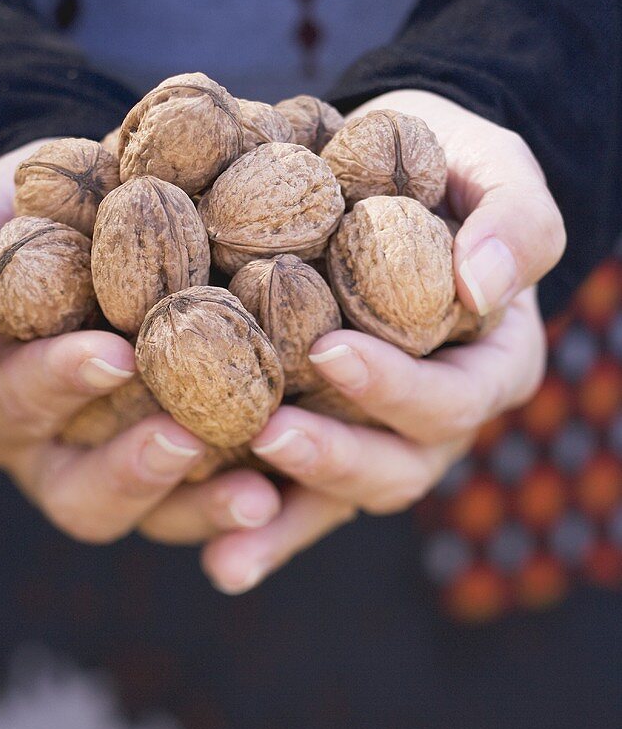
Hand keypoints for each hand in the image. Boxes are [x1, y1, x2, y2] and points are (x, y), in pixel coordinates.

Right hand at [0, 146, 281, 542]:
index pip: (14, 407)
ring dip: (208, 508)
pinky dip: (266, 492)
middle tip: (188, 438)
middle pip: (86, 497)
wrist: (100, 199)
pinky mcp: (201, 450)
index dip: (58, 385)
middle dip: (135, 472)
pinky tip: (300, 479)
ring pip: (161, 514)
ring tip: (260, 495)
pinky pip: (227, 488)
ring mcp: (132, 459)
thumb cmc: (15, 211)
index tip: (112, 352)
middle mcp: (59, 452)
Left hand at [199, 90, 564, 593]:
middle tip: (268, 434)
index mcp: (491, 361)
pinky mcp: (322, 430)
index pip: (454, 395)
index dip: (398, 387)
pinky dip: (259, 530)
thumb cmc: (450, 169)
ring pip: (342, 498)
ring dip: (285, 522)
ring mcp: (377, 432)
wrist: (384, 170)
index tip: (330, 351)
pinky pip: (295, 495)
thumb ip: (514, 221)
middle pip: (399, 465)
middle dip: (336, 458)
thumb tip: (480, 285)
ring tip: (226, 546)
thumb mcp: (498, 170)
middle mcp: (437, 414)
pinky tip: (215, 559)